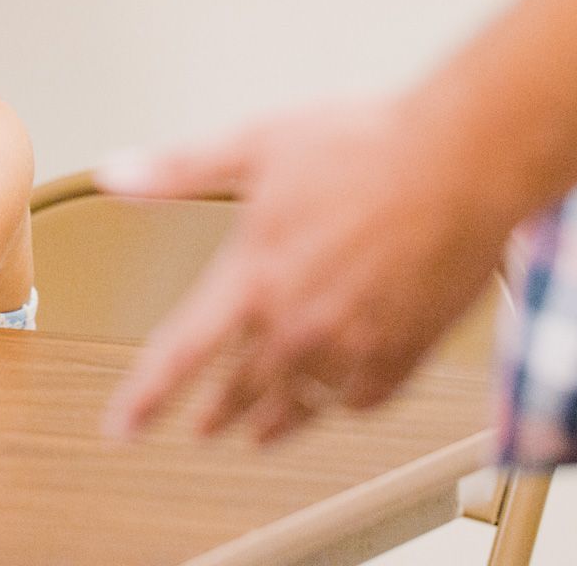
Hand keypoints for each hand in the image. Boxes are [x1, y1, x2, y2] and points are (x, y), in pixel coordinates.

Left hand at [95, 97, 517, 444]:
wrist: (462, 159)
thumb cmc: (365, 144)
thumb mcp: (255, 144)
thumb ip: (179, 169)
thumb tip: (115, 175)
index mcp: (253, 277)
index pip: (181, 354)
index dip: (146, 396)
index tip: (123, 427)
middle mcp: (298, 322)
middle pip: (242, 388)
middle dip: (216, 412)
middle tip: (200, 427)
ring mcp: (356, 342)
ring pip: (302, 402)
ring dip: (274, 421)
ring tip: (261, 432)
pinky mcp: (410, 347)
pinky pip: (367, 397)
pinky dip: (346, 404)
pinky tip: (341, 401)